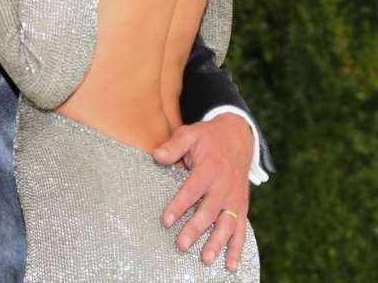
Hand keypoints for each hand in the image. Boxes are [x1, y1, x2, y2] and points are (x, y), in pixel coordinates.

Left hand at [152, 113, 252, 272]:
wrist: (238, 136)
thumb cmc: (209, 137)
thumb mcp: (190, 133)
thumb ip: (174, 145)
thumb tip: (156, 155)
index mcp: (209, 169)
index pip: (191, 191)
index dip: (178, 206)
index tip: (166, 220)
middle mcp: (223, 186)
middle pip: (208, 211)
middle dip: (195, 229)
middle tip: (181, 245)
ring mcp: (234, 198)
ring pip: (227, 224)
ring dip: (218, 243)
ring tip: (206, 259)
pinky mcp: (242, 206)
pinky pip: (242, 228)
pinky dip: (238, 247)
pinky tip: (231, 264)